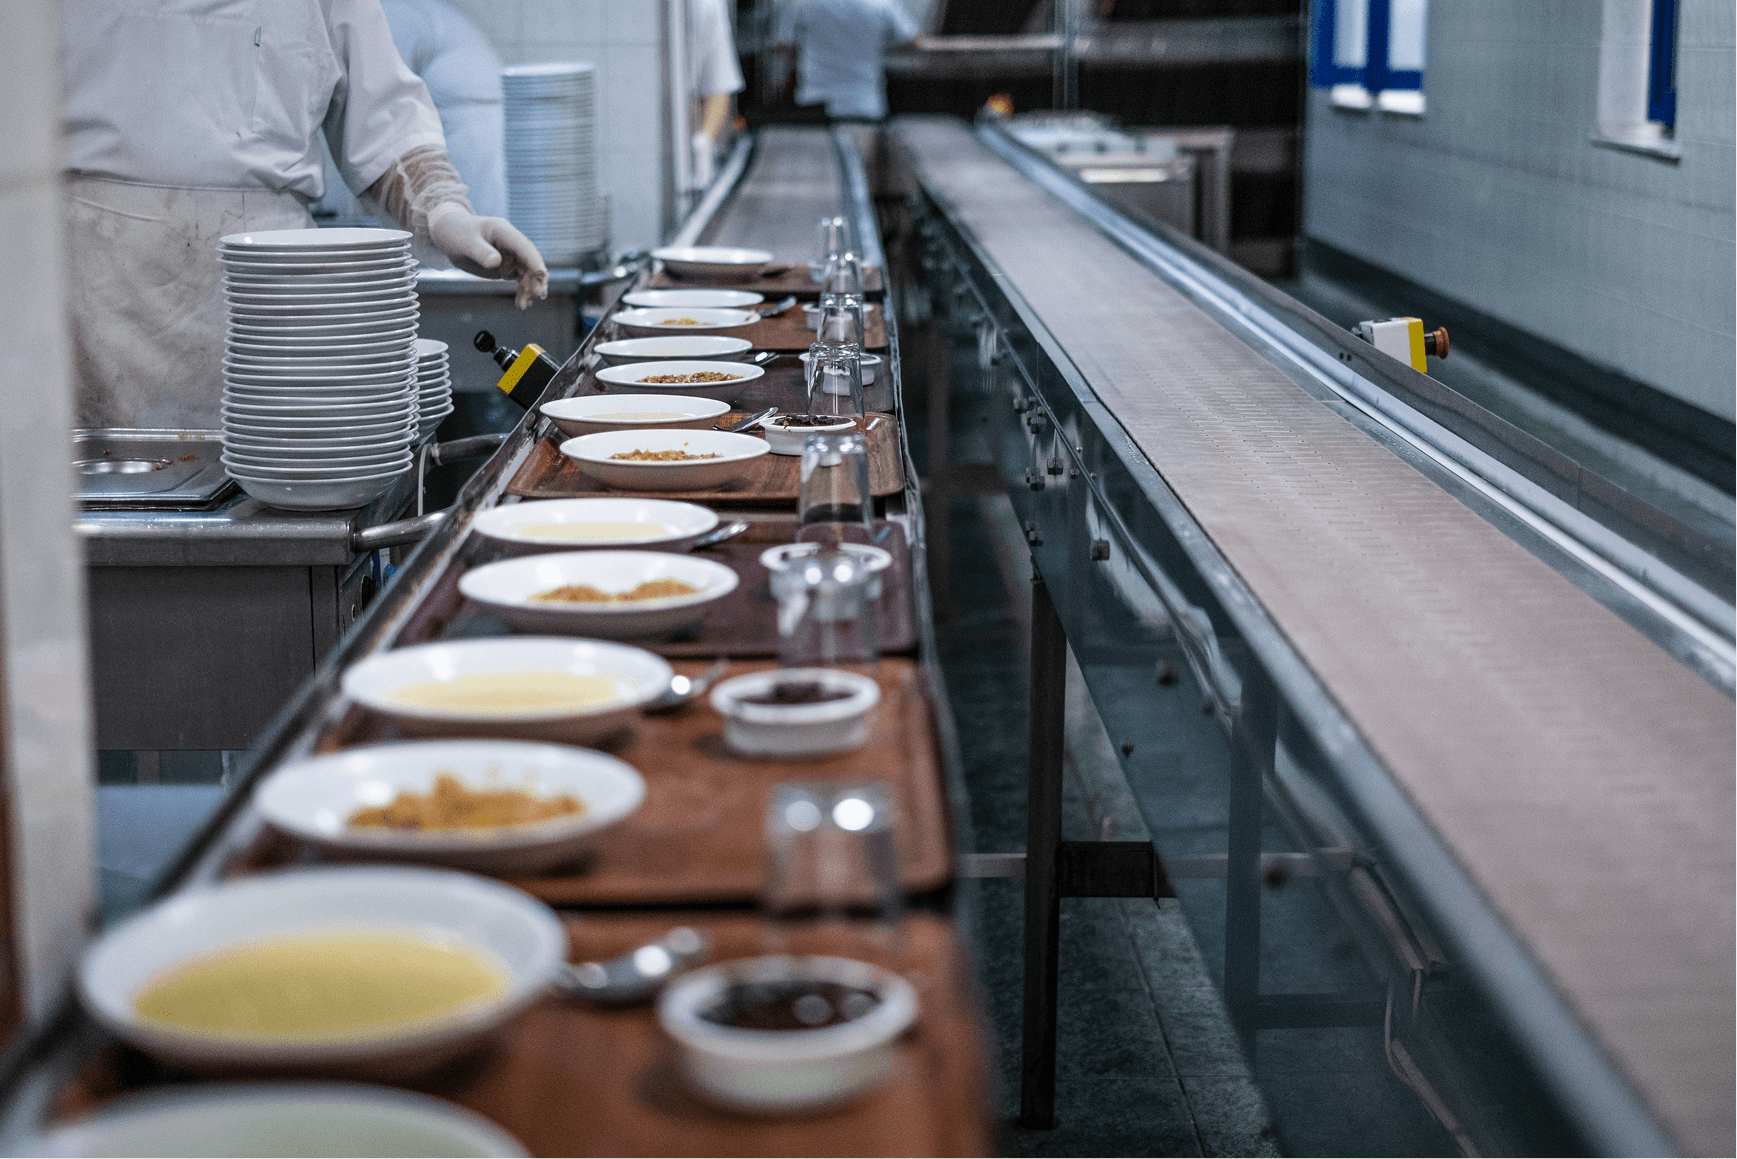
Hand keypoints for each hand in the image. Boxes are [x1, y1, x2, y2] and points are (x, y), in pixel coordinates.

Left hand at [427, 205, 548, 308]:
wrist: (450, 235)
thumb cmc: (457, 233)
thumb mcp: (466, 242)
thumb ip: (481, 252)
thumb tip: (496, 262)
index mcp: (503, 231)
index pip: (524, 246)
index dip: (534, 259)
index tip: (542, 274)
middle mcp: (511, 243)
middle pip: (530, 261)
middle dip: (536, 278)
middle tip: (539, 295)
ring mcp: (510, 256)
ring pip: (527, 273)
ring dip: (528, 289)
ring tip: (524, 305)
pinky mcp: (507, 267)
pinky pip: (519, 280)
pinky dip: (522, 292)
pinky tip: (522, 304)